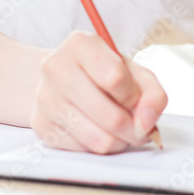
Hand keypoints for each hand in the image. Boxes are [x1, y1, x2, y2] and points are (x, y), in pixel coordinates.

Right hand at [30, 30, 167, 153]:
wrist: (61, 77)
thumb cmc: (102, 73)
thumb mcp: (133, 72)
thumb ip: (152, 94)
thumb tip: (147, 123)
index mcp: (80, 44)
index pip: (115, 78)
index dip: (134, 96)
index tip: (135, 99)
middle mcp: (56, 67)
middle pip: (110, 116)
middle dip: (134, 129)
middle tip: (138, 128)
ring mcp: (45, 97)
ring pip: (99, 140)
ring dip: (119, 141)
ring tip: (120, 130)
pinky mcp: (41, 125)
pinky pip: (83, 150)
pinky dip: (99, 146)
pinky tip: (98, 130)